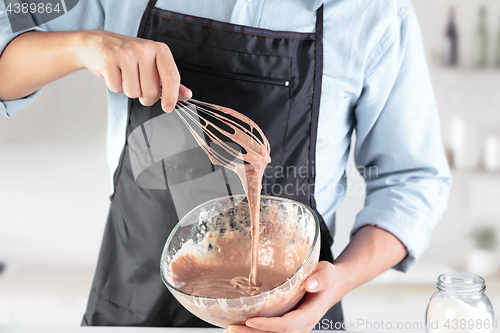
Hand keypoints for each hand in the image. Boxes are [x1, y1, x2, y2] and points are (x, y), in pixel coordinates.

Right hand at [76, 30, 191, 111]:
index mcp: (160, 49)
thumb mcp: (152, 63)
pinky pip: (117, 88)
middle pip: (152, 91)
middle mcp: (144, 49)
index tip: (168, 108)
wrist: (98, 44)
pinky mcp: (109, 60)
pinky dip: (115, 86)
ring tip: (125, 77)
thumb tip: (187, 94)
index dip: (172, 96)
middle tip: (139, 86)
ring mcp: (126, 53)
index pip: (172, 77)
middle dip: (145, 97)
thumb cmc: (129, 56)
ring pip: (134, 92)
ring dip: (129, 91)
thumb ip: (170, 80)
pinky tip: (114, 74)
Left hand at [225, 261, 350, 332]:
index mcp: (310, 315)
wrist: (331, 286)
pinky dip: (254, 330)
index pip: (287, 325)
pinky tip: (239, 325)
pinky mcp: (287, 324)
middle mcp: (301, 325)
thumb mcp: (327, 273)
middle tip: (231, 327)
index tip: (250, 320)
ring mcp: (293, 327)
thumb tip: (310, 284)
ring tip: (230, 328)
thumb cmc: (327, 278)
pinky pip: (270, 331)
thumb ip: (321, 279)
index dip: (268, 325)